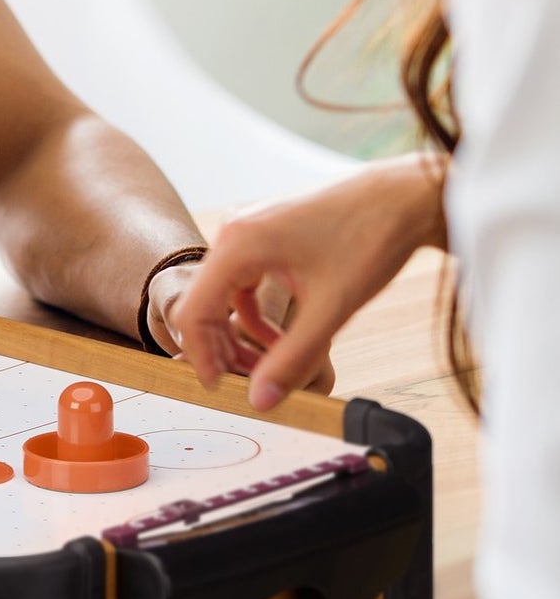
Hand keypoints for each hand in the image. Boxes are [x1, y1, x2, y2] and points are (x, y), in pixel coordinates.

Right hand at [169, 156, 447, 408]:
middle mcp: (234, 233)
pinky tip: (281, 338)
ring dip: (239, 334)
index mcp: (238, 245)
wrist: (404, 197)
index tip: (221, 390)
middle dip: (222, 348)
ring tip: (266, 367)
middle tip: (249, 385)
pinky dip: (254, 314)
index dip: (203, 356)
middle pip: (204, 303)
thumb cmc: (371, 239)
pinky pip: (243, 282)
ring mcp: (248, 230)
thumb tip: (260, 402)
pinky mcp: (265, 234)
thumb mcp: (331, 309)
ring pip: (223, 295)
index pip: (194, 311)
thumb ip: (292, 359)